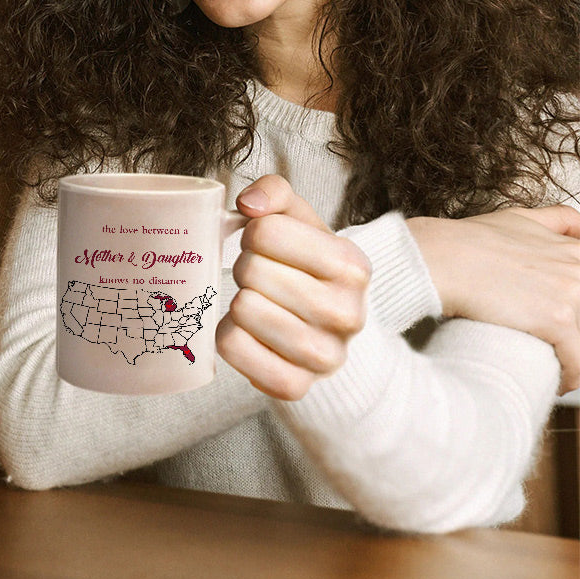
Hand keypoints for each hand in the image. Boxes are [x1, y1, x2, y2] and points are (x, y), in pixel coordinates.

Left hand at [216, 175, 370, 400]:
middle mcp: (347, 314)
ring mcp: (324, 357)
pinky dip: (228, 335)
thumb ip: (275, 192)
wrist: (327, 327)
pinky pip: (232, 347)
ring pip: (242, 310)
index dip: (253, 233)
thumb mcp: (299, 220)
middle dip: (245, 267)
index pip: (264, 231)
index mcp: (352, 265)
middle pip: (250, 271)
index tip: (265, 245)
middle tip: (260, 276)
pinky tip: (248, 331)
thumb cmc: (305, 264)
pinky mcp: (295, 386)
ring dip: (237, 301)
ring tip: (257, 302)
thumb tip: (248, 204)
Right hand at [408, 206, 579, 393]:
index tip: (565, 319)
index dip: (574, 305)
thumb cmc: (466, 241)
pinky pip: (578, 363)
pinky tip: (556, 380)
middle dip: (574, 331)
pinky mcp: (558, 319)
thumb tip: (577, 224)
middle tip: (555, 342)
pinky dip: (570, 377)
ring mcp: (571, 293)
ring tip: (557, 367)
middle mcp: (577, 268)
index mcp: (571, 250)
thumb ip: (554, 220)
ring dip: (574, 356)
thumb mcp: (516, 218)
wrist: (439, 257)